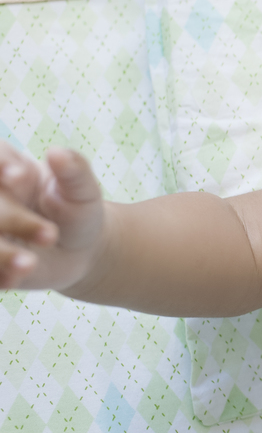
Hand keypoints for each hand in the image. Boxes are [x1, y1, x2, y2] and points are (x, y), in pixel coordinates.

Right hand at [0, 143, 106, 290]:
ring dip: (1, 253)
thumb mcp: (83, 190)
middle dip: (12, 218)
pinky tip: (14, 279)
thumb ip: (73, 171)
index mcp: (8, 170)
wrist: (79, 250)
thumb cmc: (78, 208)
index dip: (0, 165)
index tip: (18, 176)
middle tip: (51, 235)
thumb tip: (57, 152)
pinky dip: (0, 273)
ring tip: (29, 264)